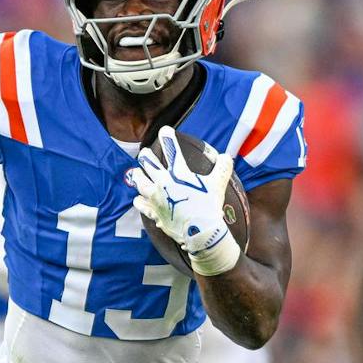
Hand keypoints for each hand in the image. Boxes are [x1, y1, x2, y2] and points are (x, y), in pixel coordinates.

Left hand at [130, 125, 241, 276]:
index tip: (164, 129)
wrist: (200, 233)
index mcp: (178, 175)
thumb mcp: (218, 185)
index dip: (167, 137)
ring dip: (137, 176)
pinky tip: (138, 199)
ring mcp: (156, 199)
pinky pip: (141, 205)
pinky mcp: (154, 213)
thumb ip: (222, 168)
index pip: (172, 150)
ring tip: (135, 173)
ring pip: (139, 183)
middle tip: (144, 153)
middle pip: (148, 165)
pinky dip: (140, 201)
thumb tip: (227, 156)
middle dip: (146, 156)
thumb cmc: (210, 207)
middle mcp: (163, 184)